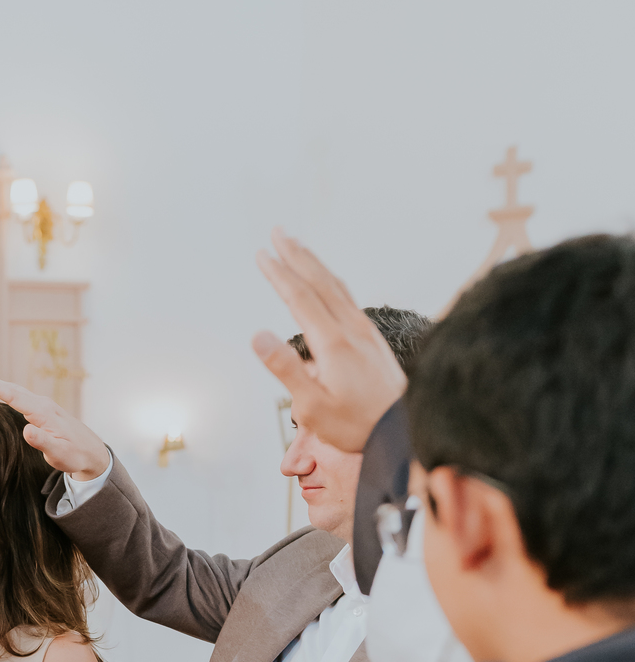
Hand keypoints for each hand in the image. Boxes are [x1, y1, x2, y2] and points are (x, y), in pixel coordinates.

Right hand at [0, 369, 109, 478]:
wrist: (93, 453)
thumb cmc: (75, 456)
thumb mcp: (58, 454)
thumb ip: (42, 442)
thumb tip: (26, 430)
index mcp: (43, 413)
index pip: (13, 396)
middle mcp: (43, 405)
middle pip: (12, 389)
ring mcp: (44, 406)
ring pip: (16, 391)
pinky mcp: (45, 411)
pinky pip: (22, 397)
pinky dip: (8, 391)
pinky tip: (3, 390)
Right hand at [251, 228, 407, 452]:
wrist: (402, 430)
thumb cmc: (356, 425)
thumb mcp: (313, 406)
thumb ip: (285, 369)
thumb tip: (258, 335)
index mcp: (332, 343)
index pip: (300, 298)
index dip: (279, 274)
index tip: (262, 254)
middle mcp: (351, 329)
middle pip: (319, 281)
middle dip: (296, 255)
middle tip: (278, 231)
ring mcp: (365, 331)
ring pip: (336, 286)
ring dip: (314, 263)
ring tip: (298, 246)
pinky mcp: (373, 338)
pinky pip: (348, 298)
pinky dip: (331, 280)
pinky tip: (328, 281)